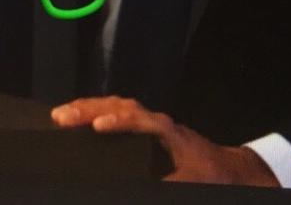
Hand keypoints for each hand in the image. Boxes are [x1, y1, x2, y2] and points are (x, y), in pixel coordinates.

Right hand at [51, 96, 279, 185]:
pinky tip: (85, 119)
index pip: (139, 120)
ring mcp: (153, 124)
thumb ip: (165, 183)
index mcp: (168, 131)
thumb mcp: (189, 183)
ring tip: (64, 114)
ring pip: (119, 106)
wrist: (229, 171)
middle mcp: (158, 122)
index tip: (98, 126)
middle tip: (61, 115)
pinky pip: (122, 114)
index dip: (119, 122)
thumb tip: (134, 183)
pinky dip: (101, 112)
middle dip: (90, 107)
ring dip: (91, 107)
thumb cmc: (211, 176)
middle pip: (121, 106)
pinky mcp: (149, 131)